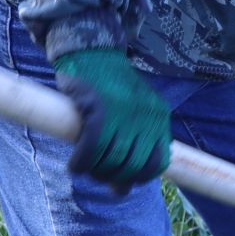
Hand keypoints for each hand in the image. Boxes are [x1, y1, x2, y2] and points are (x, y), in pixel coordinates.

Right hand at [54, 48, 170, 187]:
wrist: (92, 50)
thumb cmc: (110, 85)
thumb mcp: (136, 108)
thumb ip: (135, 138)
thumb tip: (123, 185)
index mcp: (159, 118)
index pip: (158, 162)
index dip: (139, 178)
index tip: (123, 180)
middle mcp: (146, 117)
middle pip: (133, 166)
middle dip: (114, 179)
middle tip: (99, 175)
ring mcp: (123, 113)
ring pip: (111, 160)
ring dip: (96, 172)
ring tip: (87, 169)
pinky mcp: (98, 108)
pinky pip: (91, 148)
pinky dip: (81, 163)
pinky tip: (75, 166)